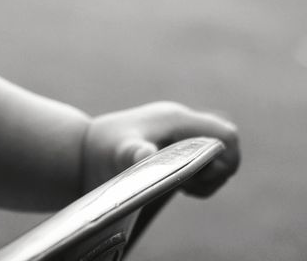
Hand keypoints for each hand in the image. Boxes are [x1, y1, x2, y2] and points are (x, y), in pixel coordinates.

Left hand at [81, 102, 239, 197]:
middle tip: (188, 185)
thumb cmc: (99, 152)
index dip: (224, 160)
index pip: (225, 135)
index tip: (198, 177)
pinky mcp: (173, 146)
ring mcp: (178, 133)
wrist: (80, 152)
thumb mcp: (117, 154)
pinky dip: (198, 177)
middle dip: (216, 171)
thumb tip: (147, 156)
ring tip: (180, 186)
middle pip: (226, 145)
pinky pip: (202, 160)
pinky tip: (175, 184)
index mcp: (177, 119)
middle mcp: (181, 122)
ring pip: (216, 154)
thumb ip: (135, 154)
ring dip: (207, 176)